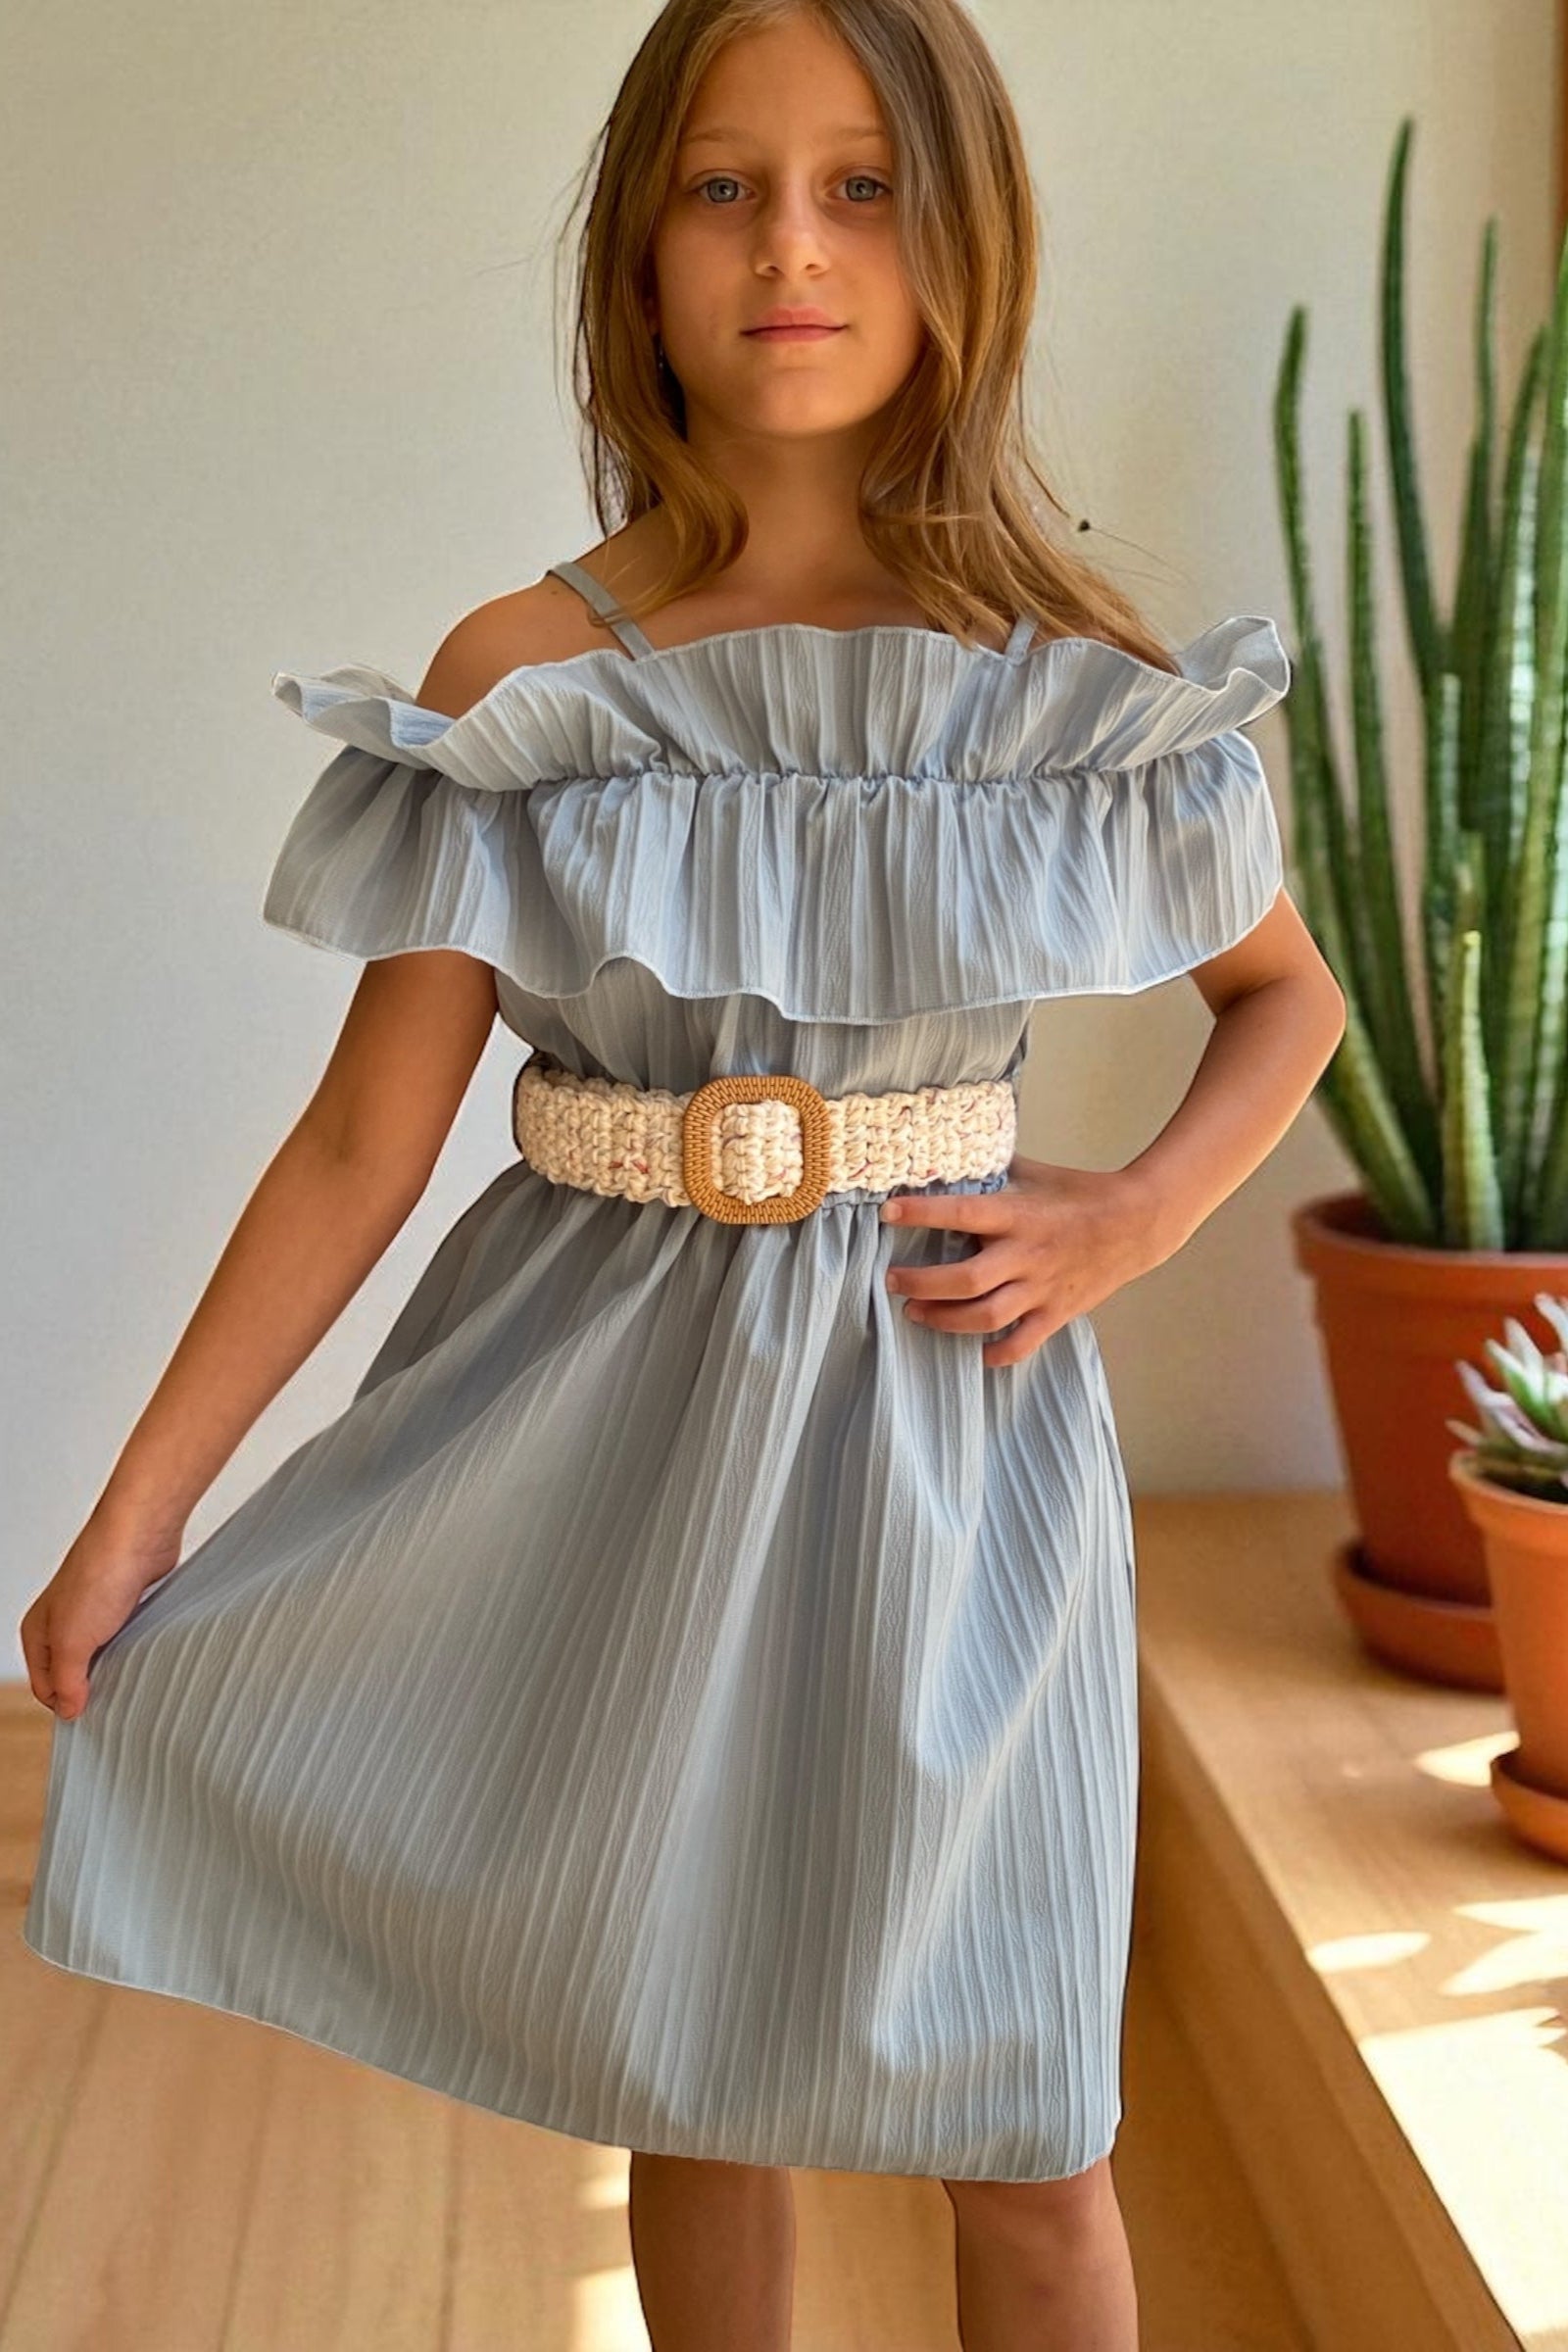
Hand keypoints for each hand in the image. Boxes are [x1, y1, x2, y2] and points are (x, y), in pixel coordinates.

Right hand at [20, 1504, 184, 1719]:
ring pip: (103, 1655)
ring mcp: (95, 1612)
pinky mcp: (125, 1604)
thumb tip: (69, 1710)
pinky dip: (135, 1647)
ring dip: (116, 1666)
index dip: (67, 1702)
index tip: (92, 1713)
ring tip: (131, 1671)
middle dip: (92, 1686)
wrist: (139, 1534)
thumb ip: (67, 1680)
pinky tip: (146, 1649)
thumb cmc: (99, 1576)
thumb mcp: (72, 1641)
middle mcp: (62, 1622)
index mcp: (38, 1632)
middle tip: (114, 1696)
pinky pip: (127, 1638)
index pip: (45, 1686)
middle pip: (74, 1672)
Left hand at [880, 1154, 1166, 1366]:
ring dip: (944, 1320)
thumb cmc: (1081, 1193)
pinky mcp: (1057, 1313)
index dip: (923, 1213)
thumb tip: (954, 1153)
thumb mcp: (1036, 1173)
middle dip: (922, 1284)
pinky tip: (977, 1352)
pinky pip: (1022, 1343)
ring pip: (987, 1317)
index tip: (888, 1212)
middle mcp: (1027, 1255)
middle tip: (893, 1281)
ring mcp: (1042, 1289)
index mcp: (1019, 1215)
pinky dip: (997, 1354)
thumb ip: (995, 1168)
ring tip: (916, 1313)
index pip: (963, 1213)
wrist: (1138, 1223)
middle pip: (967, 1280)